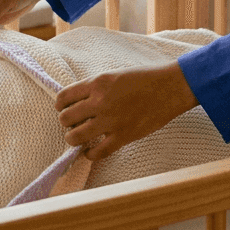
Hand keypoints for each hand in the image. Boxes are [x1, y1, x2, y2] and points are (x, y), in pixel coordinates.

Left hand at [55, 62, 199, 161]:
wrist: (169, 88)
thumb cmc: (144, 78)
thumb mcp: (114, 75)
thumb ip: (95, 87)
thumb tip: (78, 101)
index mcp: (97, 83)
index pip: (63, 97)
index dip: (60, 105)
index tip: (64, 109)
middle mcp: (100, 102)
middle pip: (65, 118)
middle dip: (66, 122)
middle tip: (74, 124)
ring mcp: (110, 121)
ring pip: (75, 137)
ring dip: (73, 139)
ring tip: (79, 138)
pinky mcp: (123, 136)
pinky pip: (97, 153)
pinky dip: (90, 155)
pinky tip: (91, 151)